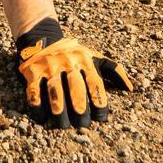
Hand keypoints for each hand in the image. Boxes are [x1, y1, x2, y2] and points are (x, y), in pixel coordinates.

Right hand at [17, 36, 132, 128]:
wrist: (42, 37)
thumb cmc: (74, 54)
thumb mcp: (94, 56)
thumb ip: (113, 70)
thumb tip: (130, 89)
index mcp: (85, 60)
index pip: (95, 83)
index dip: (99, 102)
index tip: (101, 118)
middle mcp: (67, 63)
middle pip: (75, 89)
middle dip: (79, 108)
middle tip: (82, 124)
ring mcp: (49, 67)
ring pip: (54, 91)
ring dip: (59, 110)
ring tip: (63, 125)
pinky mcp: (32, 72)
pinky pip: (34, 91)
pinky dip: (37, 107)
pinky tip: (42, 119)